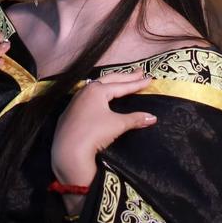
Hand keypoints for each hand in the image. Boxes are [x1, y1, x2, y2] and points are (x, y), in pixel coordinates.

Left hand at [51, 71, 157, 189]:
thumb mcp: (118, 124)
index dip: (137, 83)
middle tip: (139, 72)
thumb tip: (152, 118)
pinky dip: (97, 93)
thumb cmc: (94, 133)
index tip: (149, 79)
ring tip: (120, 80)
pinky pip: (87, 97)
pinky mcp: (70, 112)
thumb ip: (135, 119)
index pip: (122, 86)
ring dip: (110, 83)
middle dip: (125, 77)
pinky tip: (99, 97)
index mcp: (97, 90)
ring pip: (95, 86)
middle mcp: (85, 91)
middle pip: (109, 80)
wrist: (69, 150)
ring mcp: (76, 101)